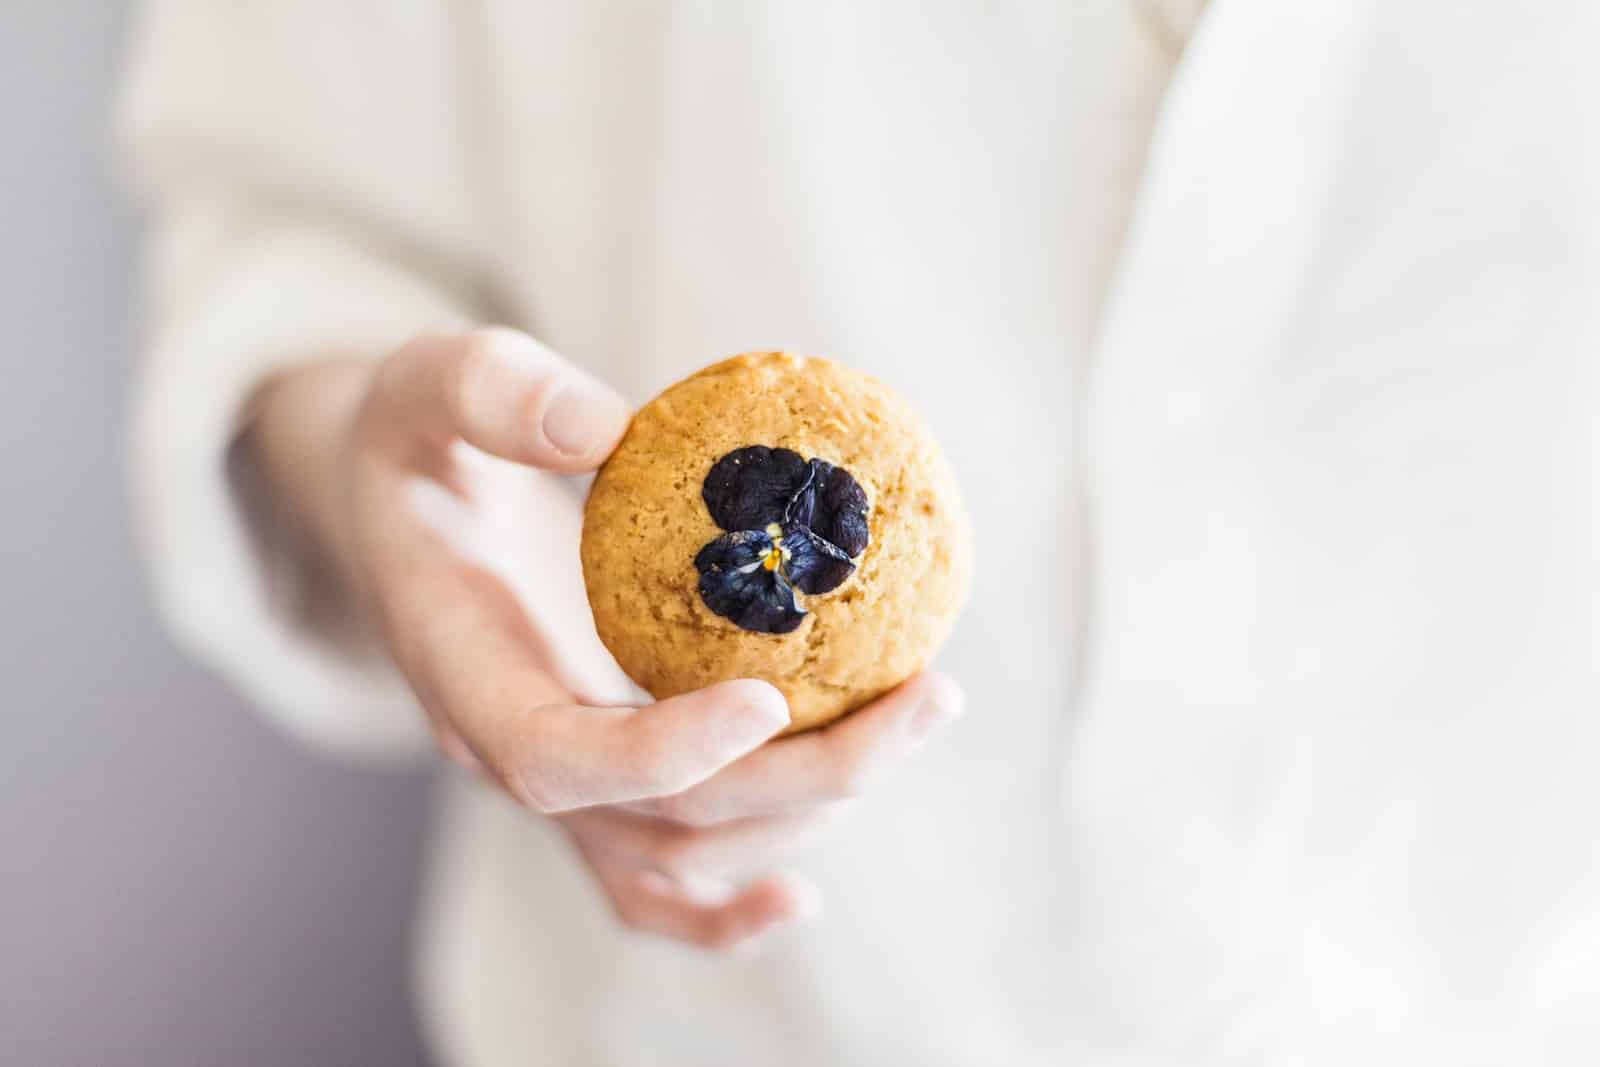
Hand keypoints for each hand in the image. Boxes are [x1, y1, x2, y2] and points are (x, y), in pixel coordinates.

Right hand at [249, 329, 963, 950]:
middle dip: (806, 778)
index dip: (664, 751)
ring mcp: (555, 779)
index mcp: (460, 668)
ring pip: (681, 856)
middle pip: (661, 823)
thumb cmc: (413, 438)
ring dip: (807, 812)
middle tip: (926, 696)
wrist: (389, 508)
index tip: (772, 700)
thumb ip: (492, 393)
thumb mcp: (423, 382)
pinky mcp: (594, 777)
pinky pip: (652, 879)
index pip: (555, 757)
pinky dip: (723, 910)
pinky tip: (799, 902)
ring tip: (918, 715)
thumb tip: (606, 426)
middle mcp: (507, 750)